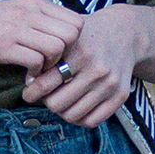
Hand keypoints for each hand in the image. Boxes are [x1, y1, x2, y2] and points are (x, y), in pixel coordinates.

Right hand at [0, 0, 82, 77]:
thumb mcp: (11, 12)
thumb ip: (35, 20)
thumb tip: (61, 39)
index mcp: (32, 3)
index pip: (75, 20)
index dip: (73, 42)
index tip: (59, 54)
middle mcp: (27, 11)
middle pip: (72, 34)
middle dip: (67, 55)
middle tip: (52, 66)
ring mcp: (14, 27)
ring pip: (56, 47)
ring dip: (51, 66)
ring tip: (38, 73)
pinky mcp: (1, 46)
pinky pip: (35, 61)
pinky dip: (35, 75)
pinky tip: (25, 78)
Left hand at [19, 3, 151, 129]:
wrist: (126, 33)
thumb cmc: (89, 35)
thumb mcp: (67, 36)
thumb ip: (48, 55)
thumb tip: (29, 81)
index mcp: (80, 52)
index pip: (46, 83)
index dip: (32, 92)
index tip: (28, 93)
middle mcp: (96, 70)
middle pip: (57, 104)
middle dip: (47, 102)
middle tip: (46, 96)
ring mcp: (110, 84)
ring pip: (73, 115)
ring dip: (62, 111)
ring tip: (60, 101)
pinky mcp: (121, 95)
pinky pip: (92, 121)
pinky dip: (79, 119)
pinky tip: (75, 107)